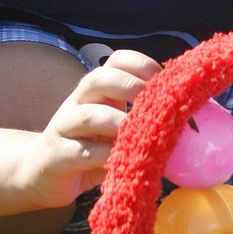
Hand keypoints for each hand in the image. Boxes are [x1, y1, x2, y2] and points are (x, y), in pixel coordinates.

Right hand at [16, 49, 160, 208]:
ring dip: (117, 122)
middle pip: (98, 78)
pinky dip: (104, 157)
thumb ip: (140, 120)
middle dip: (130, 86)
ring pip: (88, 114)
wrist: (39, 172)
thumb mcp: (112, 128)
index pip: (116, 61)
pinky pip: (81, 153)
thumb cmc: (88, 148)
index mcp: (96, 90)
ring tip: (141, 135)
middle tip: (155, 104)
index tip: (165, 80)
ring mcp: (64, 127)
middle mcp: (78, 101)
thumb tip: (193, 123)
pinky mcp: (57, 156)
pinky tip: (122, 164)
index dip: (141, 64)